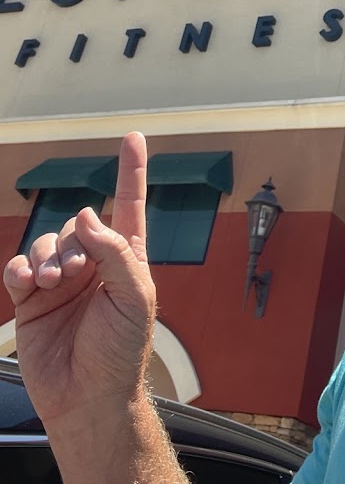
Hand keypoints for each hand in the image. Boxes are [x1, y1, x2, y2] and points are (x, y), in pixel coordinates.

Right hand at [3, 132, 156, 426]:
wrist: (88, 398)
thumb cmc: (121, 351)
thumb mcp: (134, 296)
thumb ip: (115, 251)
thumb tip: (88, 214)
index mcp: (126, 258)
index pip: (130, 205)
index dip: (131, 171)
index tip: (133, 136)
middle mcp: (94, 264)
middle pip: (77, 224)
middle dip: (73, 242)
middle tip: (74, 273)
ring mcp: (62, 280)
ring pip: (46, 242)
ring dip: (46, 256)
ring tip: (52, 283)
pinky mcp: (32, 300)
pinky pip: (19, 267)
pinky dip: (20, 268)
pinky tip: (28, 282)